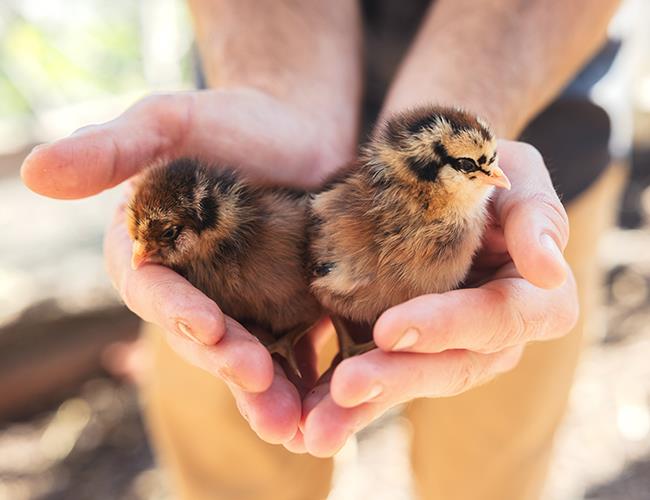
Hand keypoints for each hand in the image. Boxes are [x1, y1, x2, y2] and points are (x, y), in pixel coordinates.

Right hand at [21, 87, 352, 446]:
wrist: (299, 130)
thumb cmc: (230, 121)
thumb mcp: (170, 122)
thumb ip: (112, 147)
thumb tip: (33, 171)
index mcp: (151, 252)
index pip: (153, 290)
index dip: (175, 310)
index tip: (207, 326)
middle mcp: (192, 288)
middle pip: (203, 334)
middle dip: (227, 361)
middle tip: (256, 380)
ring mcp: (240, 302)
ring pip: (247, 353)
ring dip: (264, 389)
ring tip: (290, 420)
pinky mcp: (285, 308)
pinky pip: (292, 346)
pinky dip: (306, 372)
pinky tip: (328, 396)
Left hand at [300, 140, 578, 456]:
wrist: (439, 184)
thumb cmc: (480, 173)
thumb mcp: (516, 176)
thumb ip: (537, 216)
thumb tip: (550, 270)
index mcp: (532, 299)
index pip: (497, 318)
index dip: (448, 327)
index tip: (391, 329)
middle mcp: (493, 337)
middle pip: (452, 367)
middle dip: (398, 378)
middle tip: (345, 389)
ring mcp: (448, 350)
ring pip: (410, 383)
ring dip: (364, 407)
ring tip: (316, 431)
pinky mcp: (407, 351)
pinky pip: (379, 378)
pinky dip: (346, 404)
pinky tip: (308, 422)